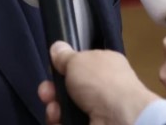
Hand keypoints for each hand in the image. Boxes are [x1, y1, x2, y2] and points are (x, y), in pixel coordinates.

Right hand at [38, 41, 157, 124]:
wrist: (120, 119)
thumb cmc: (100, 82)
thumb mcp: (77, 60)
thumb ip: (65, 56)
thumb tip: (57, 48)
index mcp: (105, 64)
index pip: (82, 64)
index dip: (65, 67)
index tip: (53, 69)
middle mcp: (103, 87)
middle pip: (70, 88)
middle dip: (53, 91)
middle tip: (46, 94)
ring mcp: (99, 109)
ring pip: (68, 107)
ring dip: (55, 108)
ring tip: (54, 111)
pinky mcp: (94, 124)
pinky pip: (71, 122)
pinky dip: (60, 123)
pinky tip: (57, 121)